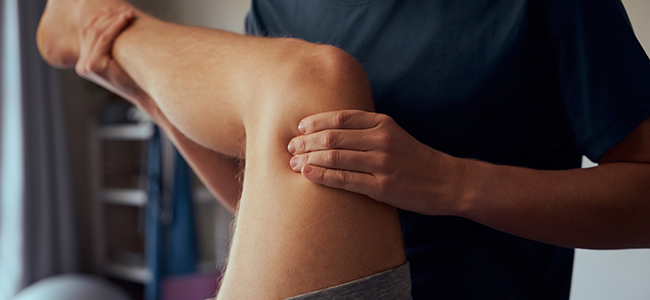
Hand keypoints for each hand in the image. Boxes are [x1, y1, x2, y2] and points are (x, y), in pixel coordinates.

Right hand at [76, 7, 142, 100]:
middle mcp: (82, 65)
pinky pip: (104, 40)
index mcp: (85, 63)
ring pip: (98, 34)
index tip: (117, 9)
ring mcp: (86, 66)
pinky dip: (115, 27)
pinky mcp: (93, 66)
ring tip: (127, 13)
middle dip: (108, 17)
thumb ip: (111, 44)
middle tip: (125, 9)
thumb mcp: (120, 58)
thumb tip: (116, 19)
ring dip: (113, 20)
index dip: (102, 18)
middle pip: (91, 31)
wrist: (144, 94)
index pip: (88, 33)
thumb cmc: (137, 77)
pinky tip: (125, 19)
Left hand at [287, 110, 464, 214]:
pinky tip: (307, 174)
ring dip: (308, 159)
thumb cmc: (414, 158)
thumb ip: (367, 129)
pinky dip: (321, 176)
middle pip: (332, 137)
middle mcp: (381, 140)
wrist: (446, 181)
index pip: (340, 117)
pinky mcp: (381, 187)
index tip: (299, 128)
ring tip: (293, 162)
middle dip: (306, 141)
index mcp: (382, 123)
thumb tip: (332, 129)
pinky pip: (344, 180)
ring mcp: (382, 163)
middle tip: (290, 147)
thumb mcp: (393, 134)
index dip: (315, 122)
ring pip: (334, 157)